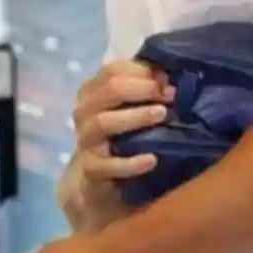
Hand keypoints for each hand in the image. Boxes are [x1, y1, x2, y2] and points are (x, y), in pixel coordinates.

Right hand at [63, 61, 172, 227]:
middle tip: (169, 95)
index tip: (167, 79)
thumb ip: (142, 90)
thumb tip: (166, 76)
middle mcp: (83, 112)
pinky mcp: (91, 169)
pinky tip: (152, 159)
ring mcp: (85, 141)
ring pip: (103, 122)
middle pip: (109, 90)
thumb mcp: (126, 110)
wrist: (97, 181)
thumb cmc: (119, 137)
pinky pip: (109, 165)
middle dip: (142, 89)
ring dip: (136, 116)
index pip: (111, 71)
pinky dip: (132, 162)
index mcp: (91, 92)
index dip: (141, 71)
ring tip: (162, 115)